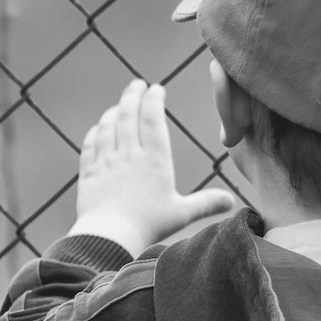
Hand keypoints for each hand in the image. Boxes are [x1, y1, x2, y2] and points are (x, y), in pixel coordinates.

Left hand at [69, 80, 234, 253]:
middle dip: (132, 96)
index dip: (154, 100)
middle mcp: (129, 155)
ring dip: (113, 112)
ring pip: (108, 127)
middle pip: (128, 115)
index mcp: (154, 160)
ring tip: (119, 106)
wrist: (110, 236)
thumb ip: (206, 203)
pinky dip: (95, 133)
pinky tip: (98, 130)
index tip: (156, 88)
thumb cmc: (149, 224)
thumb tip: (231, 201)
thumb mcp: (181, 213)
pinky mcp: (89, 173)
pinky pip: (90, 145)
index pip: (153, 120)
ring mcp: (106, 162)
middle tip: (136, 84)